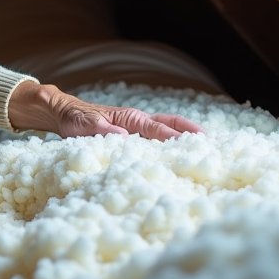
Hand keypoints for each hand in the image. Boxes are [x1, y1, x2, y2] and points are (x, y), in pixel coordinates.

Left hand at [8, 81, 202, 139]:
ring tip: (207, 158)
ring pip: (167, 134)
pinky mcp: (131, 140)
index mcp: (130, 119)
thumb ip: (101, 131)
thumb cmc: (73, 118)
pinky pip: (155, 143)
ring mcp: (136, 131)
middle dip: (193, 135)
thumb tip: (122, 137)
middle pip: (172, 126)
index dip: (178, 138)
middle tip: (217, 149)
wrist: (62, 114)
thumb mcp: (82, 125)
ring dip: (185, 143)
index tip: (198, 147)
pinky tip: (178, 164)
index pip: (159, 129)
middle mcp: (138, 124)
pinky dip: (169, 150)